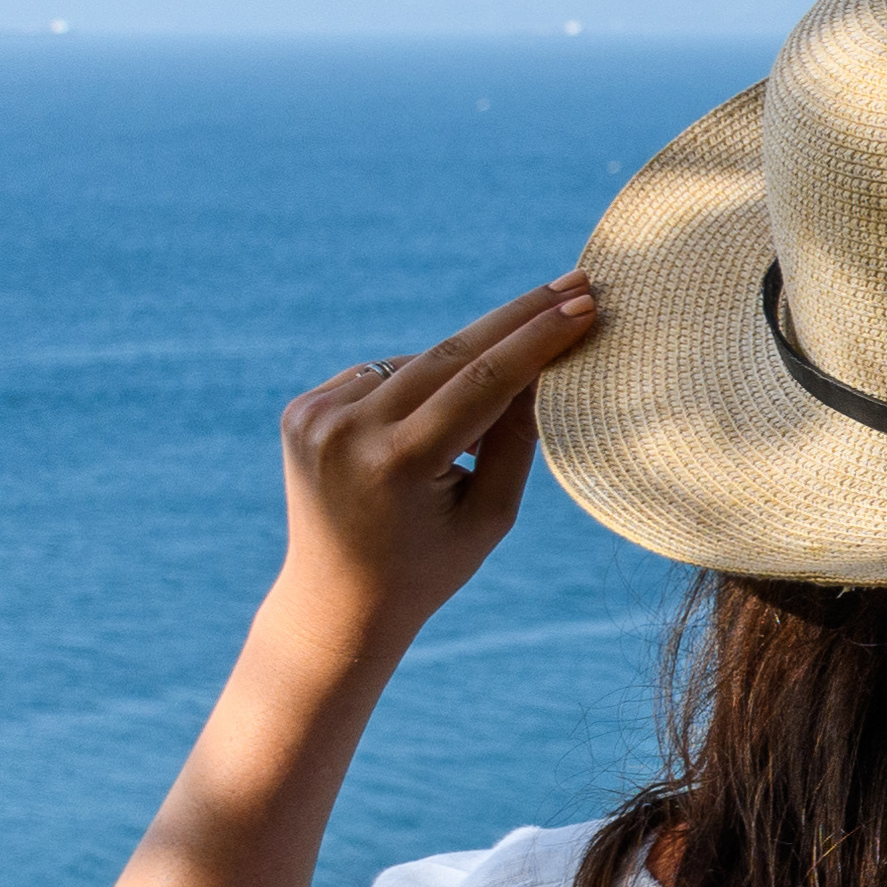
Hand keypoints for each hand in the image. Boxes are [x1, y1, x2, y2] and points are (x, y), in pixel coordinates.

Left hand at [275, 277, 601, 651]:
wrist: (335, 603)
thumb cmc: (429, 567)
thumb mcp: (491, 515)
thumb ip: (517, 439)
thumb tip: (546, 366)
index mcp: (397, 463)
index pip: (483, 380)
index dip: (538, 338)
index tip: (584, 303)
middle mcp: (347, 431)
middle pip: (450, 353)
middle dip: (517, 318)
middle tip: (573, 283)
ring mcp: (316, 416)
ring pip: (417, 363)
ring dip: (466, 365)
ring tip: (492, 407)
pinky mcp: (302, 410)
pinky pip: (382, 375)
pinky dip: (418, 384)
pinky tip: (430, 423)